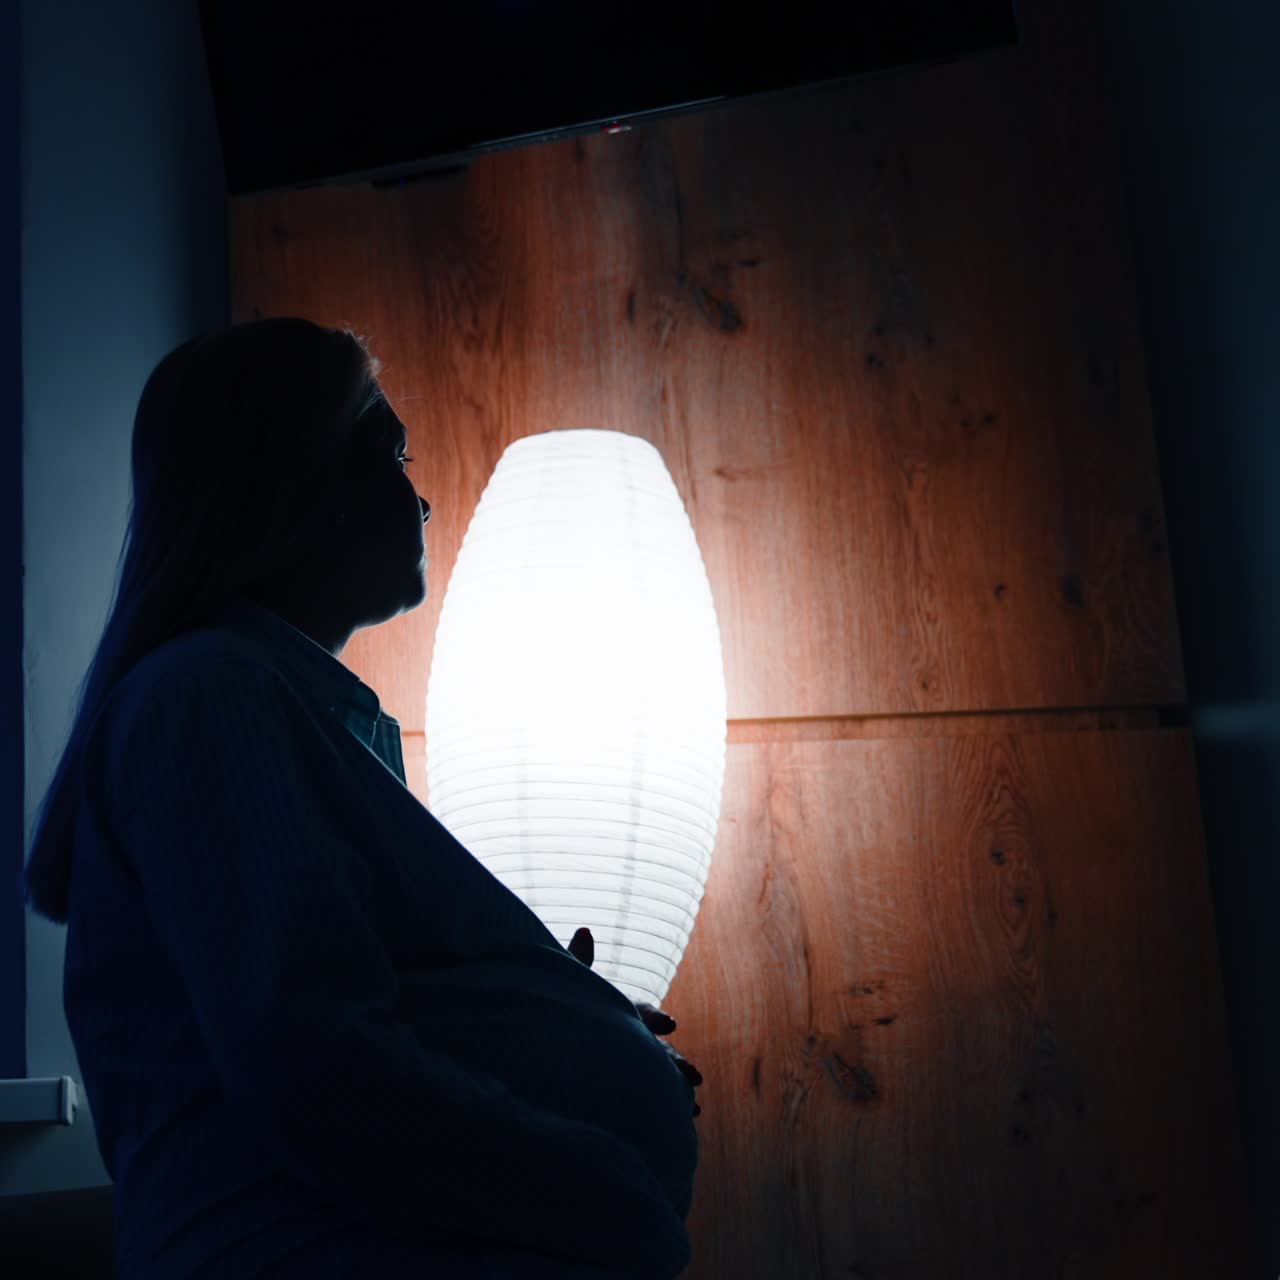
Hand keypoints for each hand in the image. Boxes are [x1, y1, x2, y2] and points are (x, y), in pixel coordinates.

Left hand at [569, 927, 703, 1116]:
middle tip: (693, 1076)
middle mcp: (628, 1034)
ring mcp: (629, 1059)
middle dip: (673, 1059)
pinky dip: (670, 1101)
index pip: (638, 1011)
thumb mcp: (566, 984)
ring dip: (677, 1082)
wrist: (536, 1044)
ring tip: (694, 1099)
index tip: (669, 1024)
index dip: (652, 1017)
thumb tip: (585, 930)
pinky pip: (651, 1092)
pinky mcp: (627, 1082)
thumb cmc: (554, 1005)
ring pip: (658, 1071)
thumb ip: (577, 962)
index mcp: (615, 1009)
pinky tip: (689, 1114)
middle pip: (655, 1046)